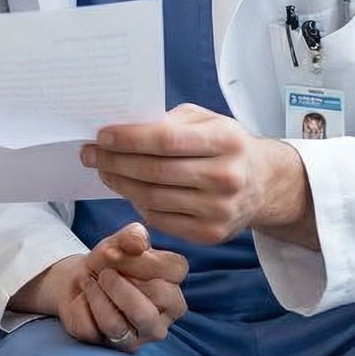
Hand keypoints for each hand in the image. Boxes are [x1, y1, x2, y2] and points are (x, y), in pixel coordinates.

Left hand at [9, 222, 188, 351]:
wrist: (80, 280)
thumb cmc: (109, 262)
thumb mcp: (120, 241)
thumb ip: (133, 236)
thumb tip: (138, 246)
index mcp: (173, 290)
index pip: (173, 274)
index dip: (141, 261)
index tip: (120, 252)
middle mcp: (161, 320)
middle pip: (144, 310)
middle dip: (114, 284)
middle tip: (103, 273)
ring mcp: (138, 338)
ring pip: (114, 324)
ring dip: (95, 294)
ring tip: (91, 282)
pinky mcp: (112, 348)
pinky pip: (91, 329)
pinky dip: (81, 307)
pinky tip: (84, 300)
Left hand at [82, 103, 318, 249]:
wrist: (264, 184)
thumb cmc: (226, 145)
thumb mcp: (206, 121)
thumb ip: (169, 121)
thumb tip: (121, 128)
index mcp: (226, 141)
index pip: (166, 140)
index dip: (129, 138)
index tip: (101, 136)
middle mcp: (226, 177)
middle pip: (154, 171)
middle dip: (114, 161)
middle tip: (90, 154)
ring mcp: (219, 210)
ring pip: (152, 198)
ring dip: (119, 183)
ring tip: (103, 170)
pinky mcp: (210, 235)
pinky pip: (159, 219)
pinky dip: (137, 203)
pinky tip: (128, 189)